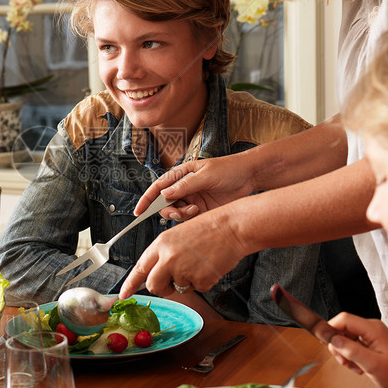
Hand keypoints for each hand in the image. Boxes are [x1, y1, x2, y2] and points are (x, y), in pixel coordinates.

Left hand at [119, 204, 244, 297]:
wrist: (232, 227)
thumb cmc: (208, 229)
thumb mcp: (178, 236)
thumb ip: (164, 254)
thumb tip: (157, 274)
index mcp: (161, 244)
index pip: (140, 268)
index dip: (129, 284)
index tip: (123, 295)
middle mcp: (168, 257)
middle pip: (154, 285)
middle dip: (161, 288)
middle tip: (171, 283)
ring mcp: (184, 270)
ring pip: (178, 288)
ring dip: (187, 282)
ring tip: (199, 262)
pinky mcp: (200, 280)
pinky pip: (198, 289)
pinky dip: (204, 281)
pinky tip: (210, 265)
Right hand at [134, 155, 257, 221]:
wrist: (249, 176)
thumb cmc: (228, 169)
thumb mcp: (205, 175)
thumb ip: (185, 186)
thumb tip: (165, 193)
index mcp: (181, 175)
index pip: (158, 188)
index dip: (147, 200)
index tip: (138, 212)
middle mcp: (184, 188)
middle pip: (165, 204)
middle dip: (167, 210)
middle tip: (177, 212)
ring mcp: (192, 199)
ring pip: (176, 213)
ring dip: (180, 215)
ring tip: (193, 210)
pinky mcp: (202, 210)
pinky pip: (189, 219)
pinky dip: (189, 219)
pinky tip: (198, 212)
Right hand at [327, 313, 387, 387]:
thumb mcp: (372, 364)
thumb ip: (352, 350)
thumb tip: (333, 340)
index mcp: (373, 329)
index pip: (344, 319)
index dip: (331, 329)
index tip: (326, 344)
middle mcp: (371, 328)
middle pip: (342, 328)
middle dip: (339, 346)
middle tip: (345, 362)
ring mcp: (371, 334)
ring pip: (345, 338)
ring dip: (345, 354)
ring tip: (356, 368)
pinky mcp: (370, 342)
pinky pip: (352, 344)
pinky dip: (351, 356)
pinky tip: (360, 367)